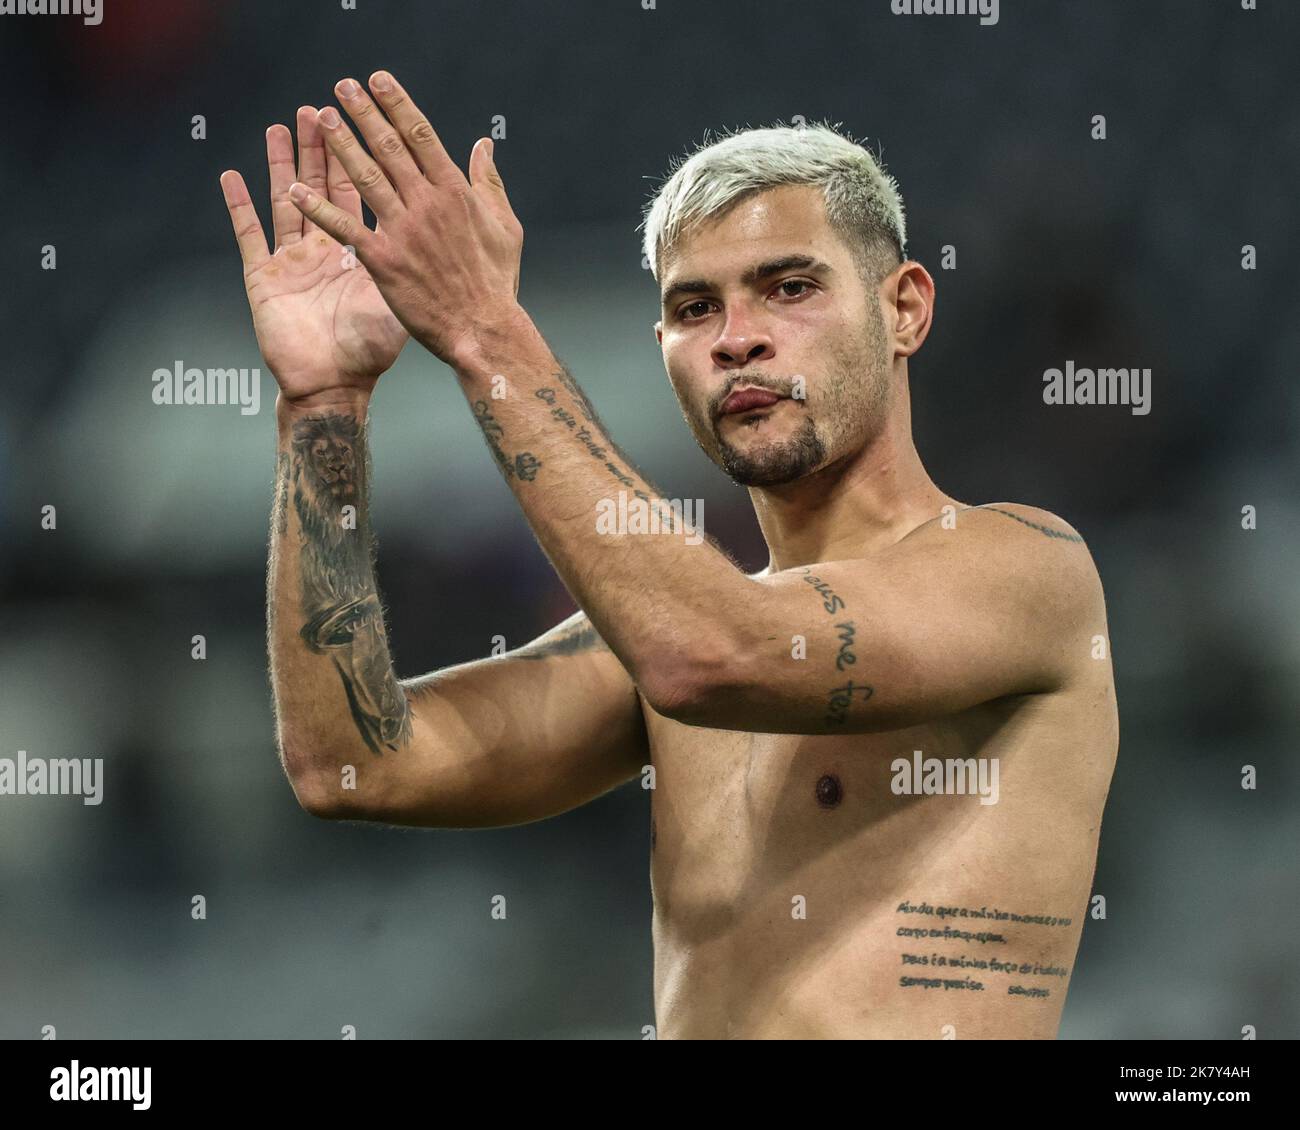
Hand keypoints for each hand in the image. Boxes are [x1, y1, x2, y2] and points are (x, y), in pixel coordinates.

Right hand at [219, 107, 408, 402]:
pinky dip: (240, 207)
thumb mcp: (397, 302)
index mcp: (360, 253)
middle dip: (322, 150)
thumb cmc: (370, 354)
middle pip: (322, 189)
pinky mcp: (264, 278)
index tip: (362, 124)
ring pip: (286, 201)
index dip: (361, 159)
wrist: (334, 388)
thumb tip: (448, 234)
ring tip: (278, 126)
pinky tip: (231, 176)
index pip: (361, 195)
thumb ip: (414, 264)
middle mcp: (325, 251)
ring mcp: (292, 262)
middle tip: (320, 109)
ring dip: (281, 165)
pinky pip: (249, 236)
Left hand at [283, 71, 525, 368]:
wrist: (483, 329)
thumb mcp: (506, 226)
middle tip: (341, 86)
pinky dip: (318, 208)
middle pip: (389, 148)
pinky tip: (295, 190)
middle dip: (363, 113)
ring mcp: (403, 231)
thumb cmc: (497, 282)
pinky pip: (345, 227)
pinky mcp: (383, 261)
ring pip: (365, 177)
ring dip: (340, 145)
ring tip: (321, 118)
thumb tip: (483, 146)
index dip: (397, 105)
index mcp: (456, 193)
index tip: (378, 81)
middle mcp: (427, 204)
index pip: (421, 136)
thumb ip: (490, 182)